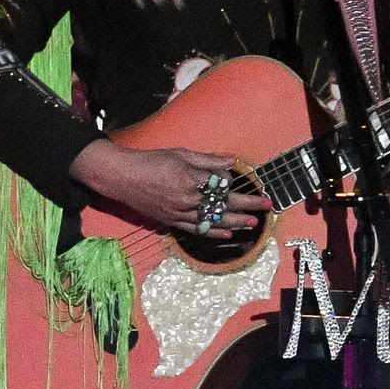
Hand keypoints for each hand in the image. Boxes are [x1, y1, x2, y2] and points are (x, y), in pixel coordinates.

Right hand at [68, 140, 268, 236]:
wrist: (123, 177)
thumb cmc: (152, 161)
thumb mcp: (181, 154)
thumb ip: (208, 160)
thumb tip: (231, 162)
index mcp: (190, 179)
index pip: (222, 184)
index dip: (234, 183)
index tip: (244, 182)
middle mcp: (187, 199)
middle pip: (223, 204)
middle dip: (247, 205)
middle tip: (267, 206)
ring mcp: (179, 212)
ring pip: (213, 220)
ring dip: (236, 222)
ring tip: (253, 224)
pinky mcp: (172, 221)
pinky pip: (197, 230)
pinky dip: (214, 232)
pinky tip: (229, 234)